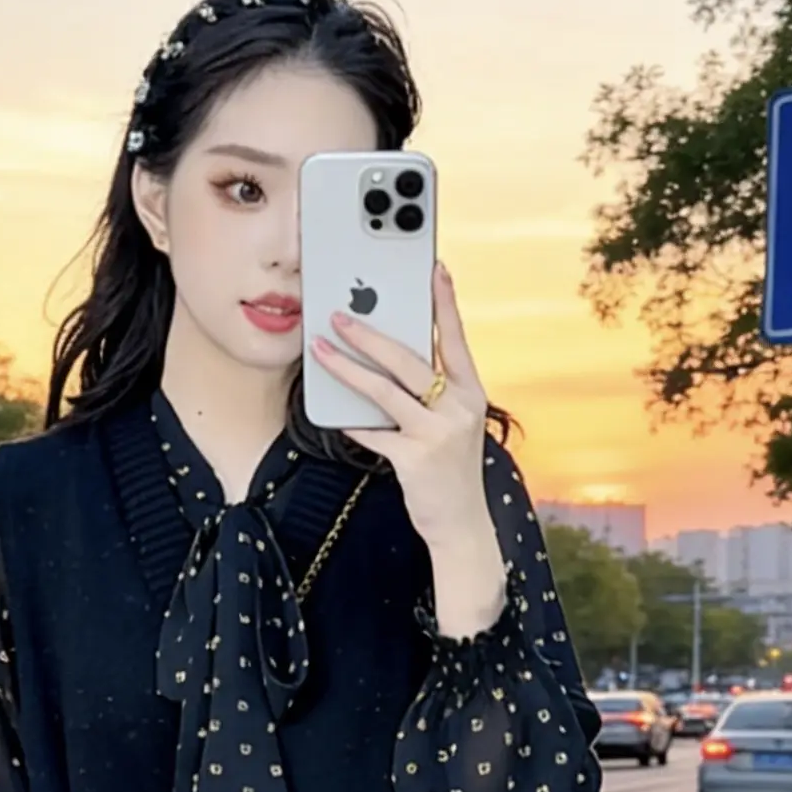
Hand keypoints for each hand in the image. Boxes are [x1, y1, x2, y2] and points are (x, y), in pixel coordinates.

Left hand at [310, 259, 489, 549]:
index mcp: (471, 392)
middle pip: (409, 359)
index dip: (444, 302)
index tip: (434, 267)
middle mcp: (458, 407)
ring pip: (385, 390)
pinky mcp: (415, 458)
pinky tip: (335, 414)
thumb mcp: (454, 424)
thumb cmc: (451, 469)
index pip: (455, 338)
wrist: (461, 523)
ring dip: (348, 368)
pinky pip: (374, 433)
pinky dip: (353, 424)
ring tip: (321, 350)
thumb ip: (431, 393)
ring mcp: (438, 433)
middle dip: (369, 334)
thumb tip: (388, 359)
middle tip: (339, 315)